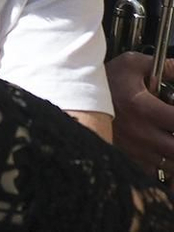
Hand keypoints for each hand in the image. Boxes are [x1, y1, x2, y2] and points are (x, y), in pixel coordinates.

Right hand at [108, 52, 173, 179]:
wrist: (73, 97)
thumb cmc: (102, 82)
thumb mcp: (130, 65)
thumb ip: (162, 66)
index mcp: (143, 109)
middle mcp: (140, 133)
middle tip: (172, 127)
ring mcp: (133, 149)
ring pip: (170, 164)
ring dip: (173, 153)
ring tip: (168, 139)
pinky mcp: (126, 159)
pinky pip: (152, 172)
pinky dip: (162, 166)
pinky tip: (159, 152)